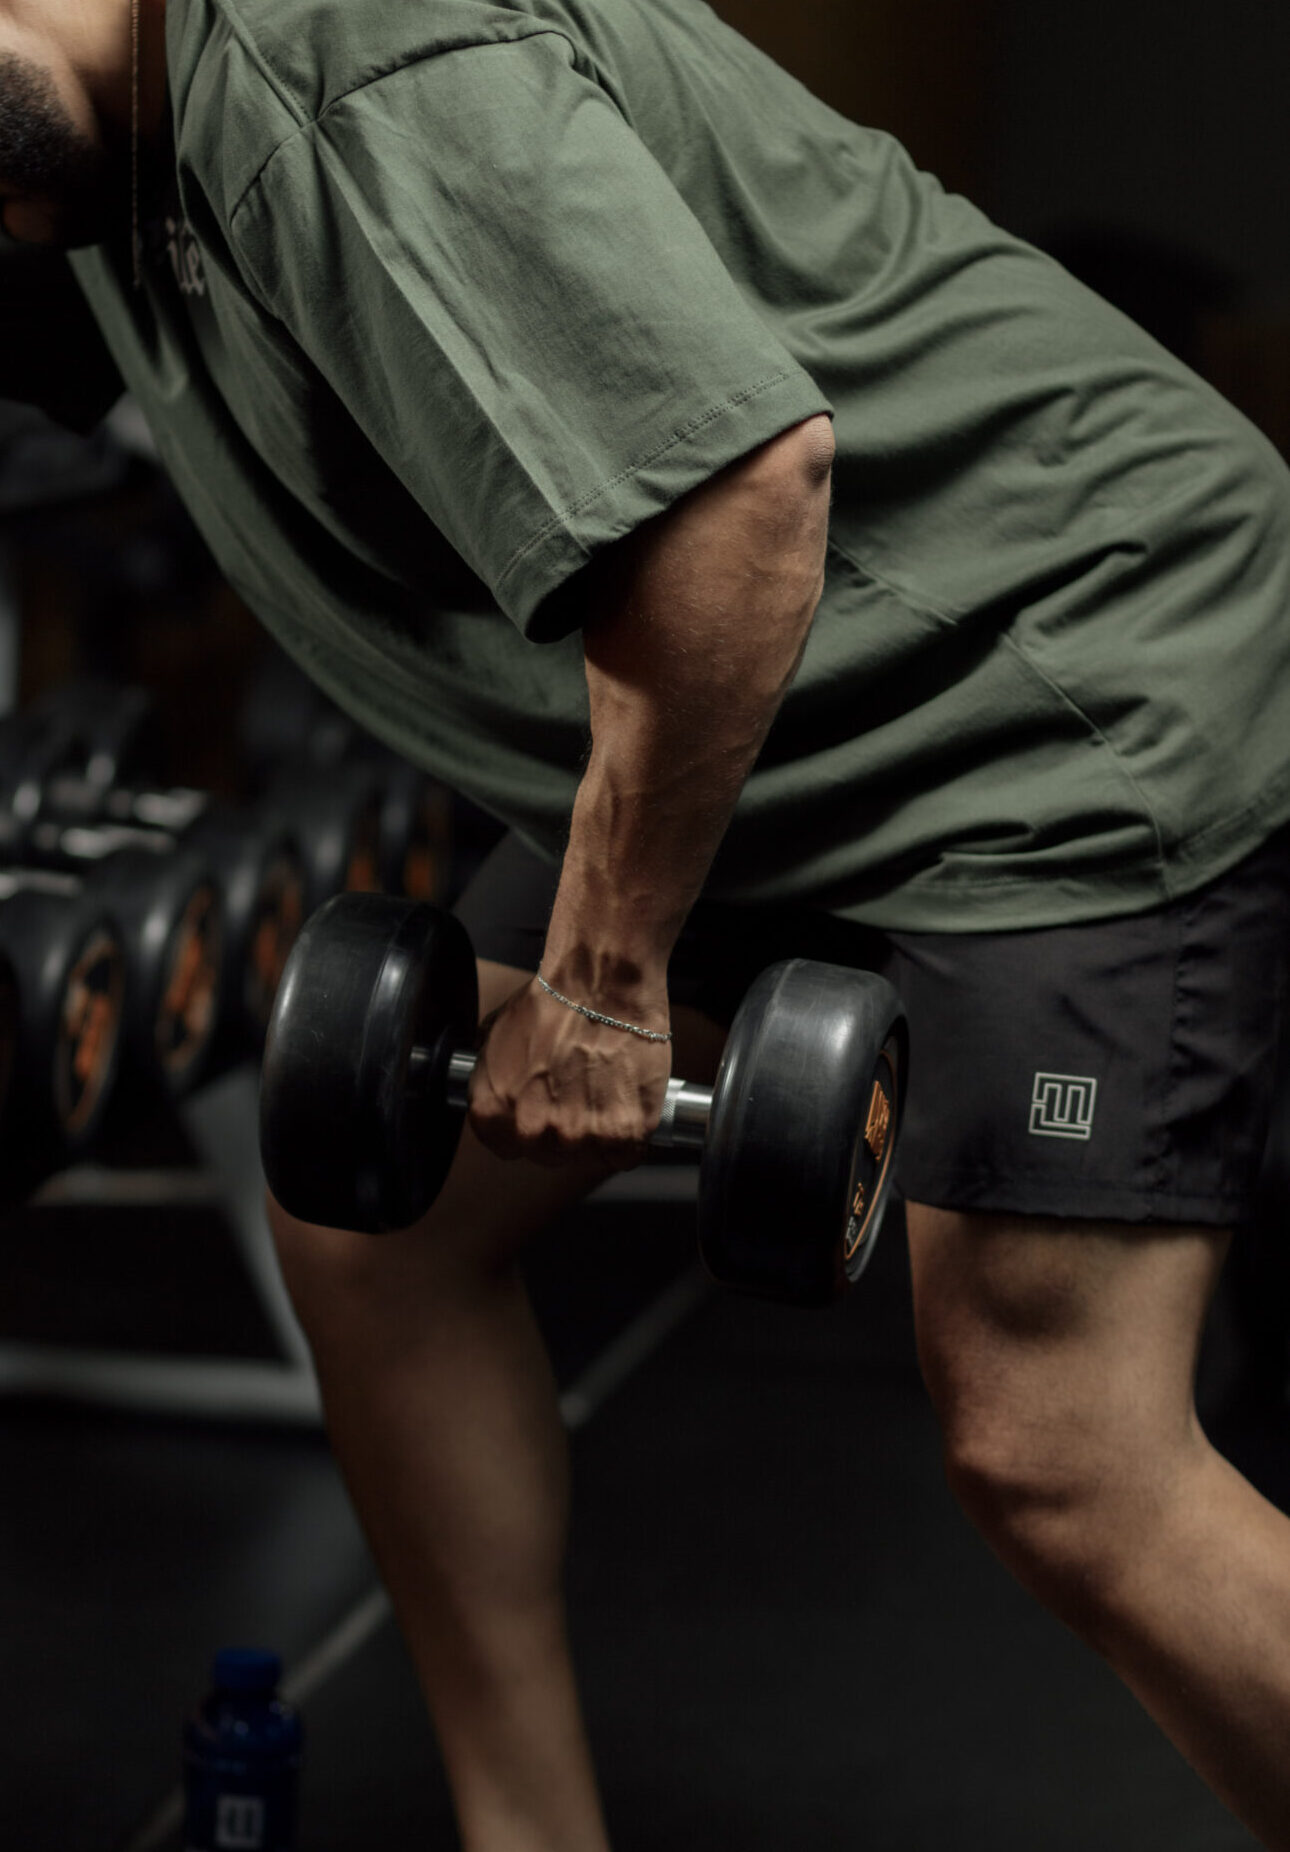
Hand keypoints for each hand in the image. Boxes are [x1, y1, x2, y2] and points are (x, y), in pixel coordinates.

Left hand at [468, 976, 672, 1171]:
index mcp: (493, 1110)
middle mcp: (532, 1129)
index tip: (543, 1114)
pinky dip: (631, 1134)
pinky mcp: (622, 1131)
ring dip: (598, 1131)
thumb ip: (492, 1078)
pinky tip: (627, 1103)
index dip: (527, 1130)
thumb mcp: (495, 1035)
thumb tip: (499, 1089)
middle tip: (579, 1095)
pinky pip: (625, 1154)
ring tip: (605, 1091)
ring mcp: (578, 1135)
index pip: (506, 1148)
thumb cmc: (553, 999)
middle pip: (548, 1154)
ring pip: (587, 1155)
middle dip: (562, 1130)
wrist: (601, 982)